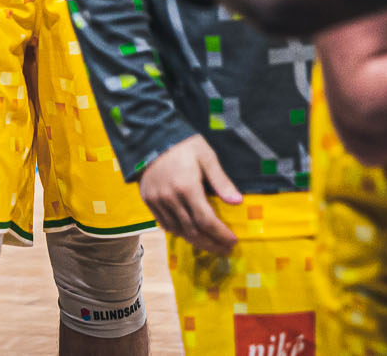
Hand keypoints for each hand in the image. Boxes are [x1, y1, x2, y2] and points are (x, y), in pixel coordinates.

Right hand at [138, 134, 241, 254]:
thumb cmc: (183, 145)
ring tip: (210, 244)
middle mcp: (171, 198)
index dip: (221, 234)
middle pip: (193, 231)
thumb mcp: (206, 157)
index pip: (206, 221)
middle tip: (225, 249)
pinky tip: (190, 233)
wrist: (150, 136)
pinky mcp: (148, 201)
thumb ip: (221, 181)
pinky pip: (164, 224)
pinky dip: (178, 232)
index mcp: (187, 187)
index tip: (233, 241)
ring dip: (196, 241)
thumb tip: (238, 202)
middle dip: (211, 243)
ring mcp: (157, 201)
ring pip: (178, 231)